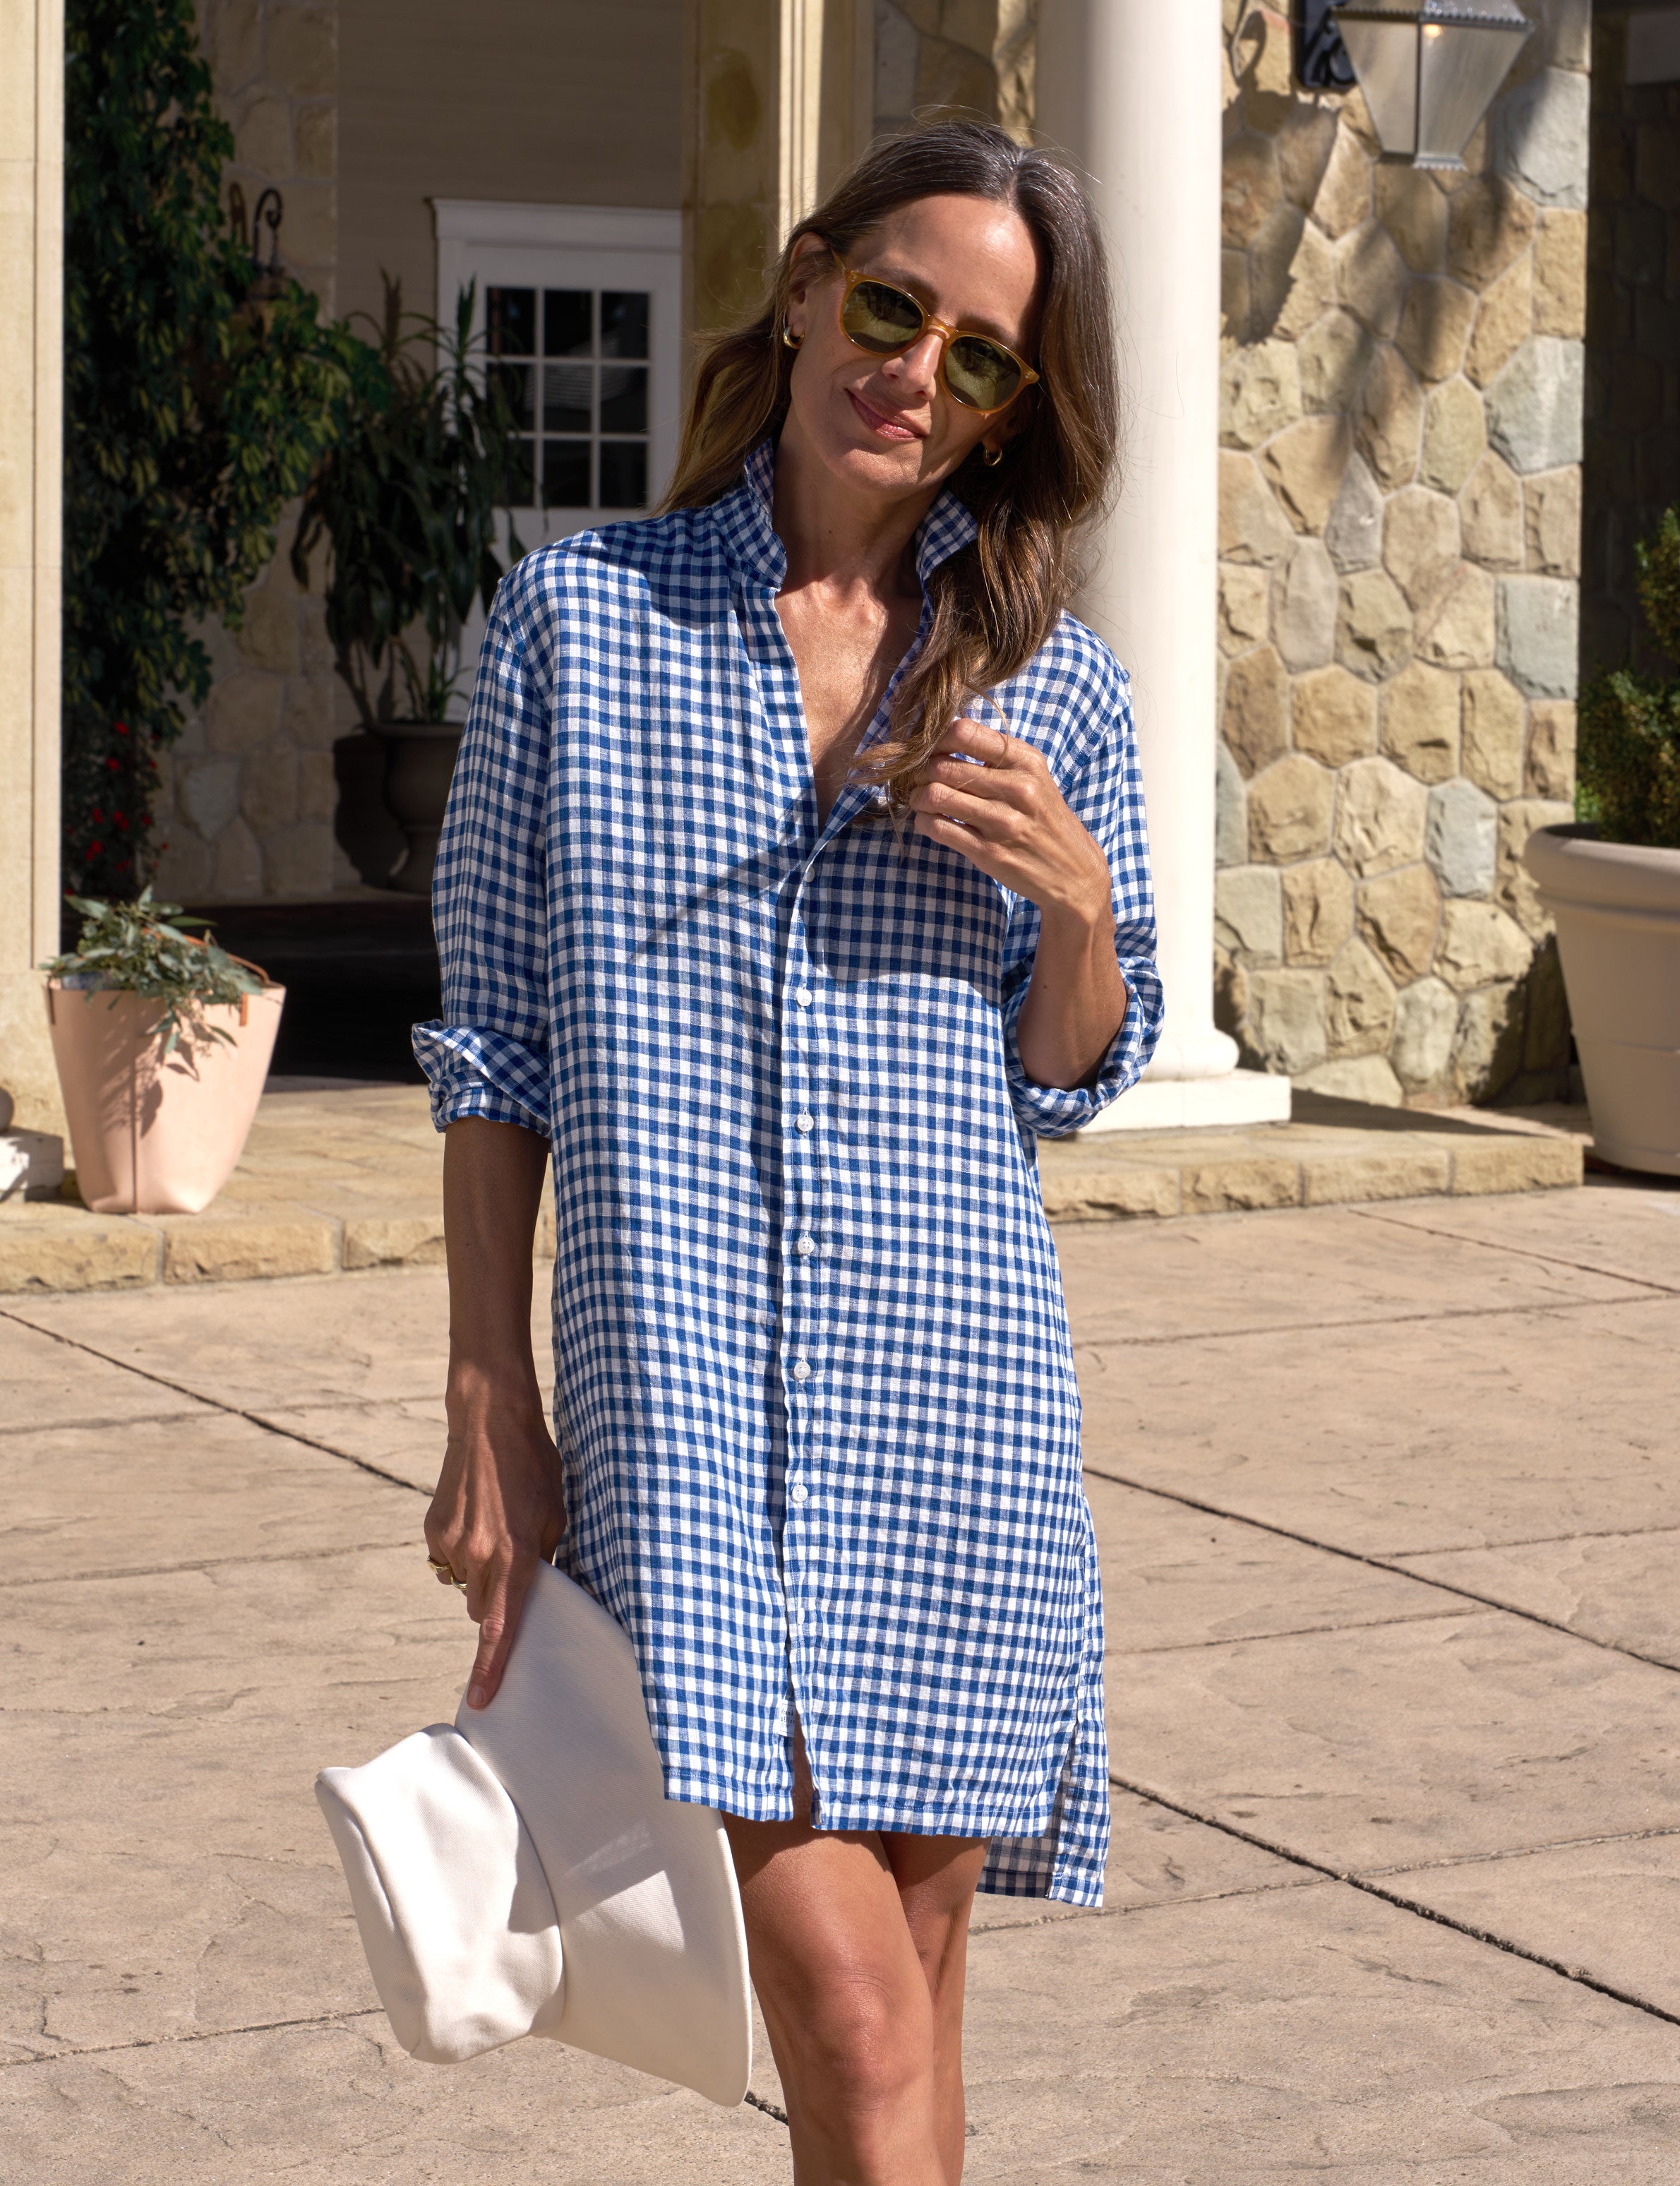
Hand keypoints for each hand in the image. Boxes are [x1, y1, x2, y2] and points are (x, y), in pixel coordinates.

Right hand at [424, 1395, 566, 1709]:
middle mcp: (478, 1557)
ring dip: (478, 1574)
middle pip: (482, 1610)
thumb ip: (545, 1558)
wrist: (489, 1423)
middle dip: (496, 1600)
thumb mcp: (555, 1515)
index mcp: (514, 1558)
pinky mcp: (432, 1531)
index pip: (500, 1628)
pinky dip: (460, 1551)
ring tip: (494, 1530)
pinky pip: (446, 1560)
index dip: (491, 1668)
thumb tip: (537, 1591)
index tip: (481, 1700)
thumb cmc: (533, 1466)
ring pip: (463, 1586)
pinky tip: (475, 1518)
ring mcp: (450, 1545)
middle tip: (510, 1567)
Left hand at [907, 715, 1112, 925]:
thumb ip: (996, 756)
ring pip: (934, 795)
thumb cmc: (1044, 819)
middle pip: (942, 765)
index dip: (936, 739)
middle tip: (920, 779)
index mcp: (1026, 761)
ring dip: (917, 797)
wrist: (1074, 871)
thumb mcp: (1034, 777)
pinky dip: (924, 822)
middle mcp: (1017, 788)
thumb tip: (944, 736)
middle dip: (921, 771)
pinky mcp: (989, 853)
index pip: (963, 732)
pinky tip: (931, 821)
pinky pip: (937, 828)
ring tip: (921, 800)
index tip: (931, 750)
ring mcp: (1002, 822)